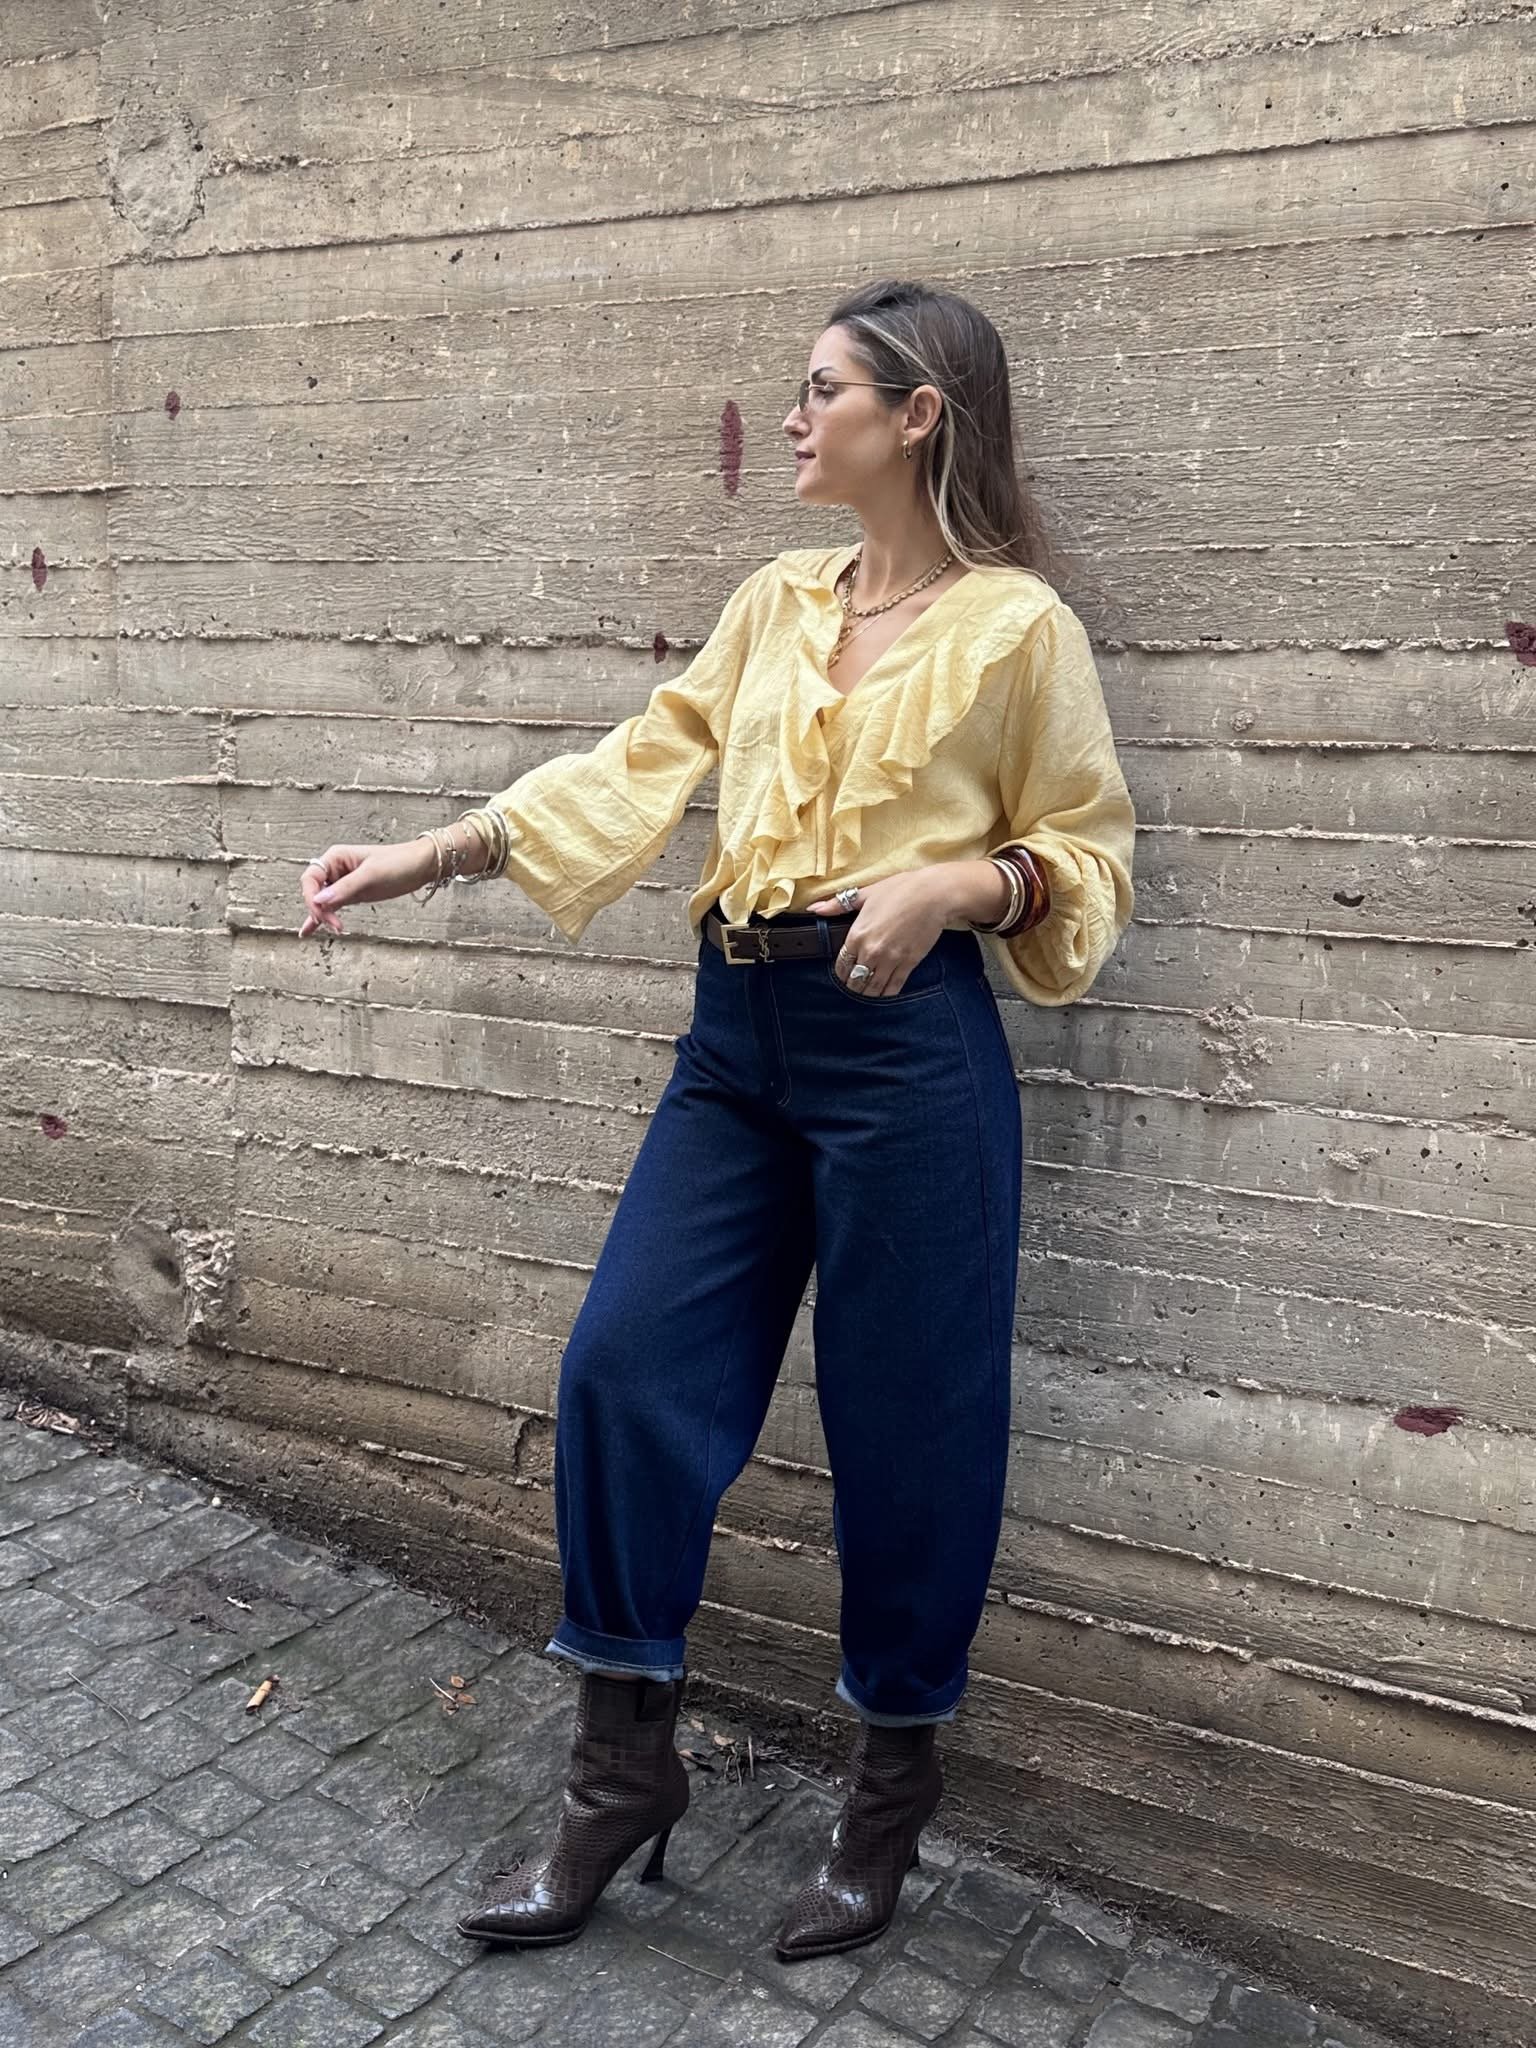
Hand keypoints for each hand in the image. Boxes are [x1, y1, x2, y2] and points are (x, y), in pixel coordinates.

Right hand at [297, 838, 436, 938]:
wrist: (421, 866)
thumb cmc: (398, 862)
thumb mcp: (371, 875)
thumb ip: (344, 888)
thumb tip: (319, 900)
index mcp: (335, 857)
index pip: (310, 879)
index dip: (311, 898)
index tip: (322, 913)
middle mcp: (335, 869)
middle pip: (313, 892)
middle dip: (319, 909)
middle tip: (335, 925)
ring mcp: (342, 883)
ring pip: (321, 902)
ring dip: (322, 917)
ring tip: (334, 929)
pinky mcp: (351, 894)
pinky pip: (331, 907)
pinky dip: (322, 918)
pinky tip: (308, 930)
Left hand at [805, 867, 954, 996]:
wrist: (934, 894)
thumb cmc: (901, 889)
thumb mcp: (866, 894)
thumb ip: (838, 904)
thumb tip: (814, 908)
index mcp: (858, 934)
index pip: (842, 965)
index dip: (841, 972)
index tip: (844, 973)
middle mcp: (871, 951)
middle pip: (855, 981)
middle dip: (853, 985)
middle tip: (855, 985)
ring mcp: (890, 960)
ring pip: (873, 988)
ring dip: (868, 993)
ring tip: (867, 991)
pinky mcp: (908, 964)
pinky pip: (893, 987)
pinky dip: (887, 993)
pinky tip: (885, 992)